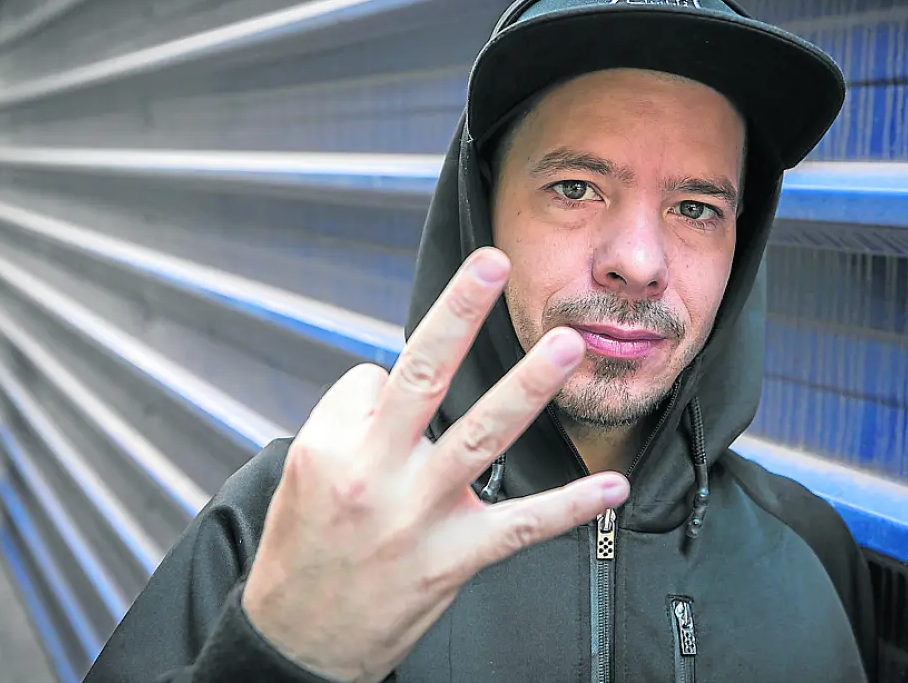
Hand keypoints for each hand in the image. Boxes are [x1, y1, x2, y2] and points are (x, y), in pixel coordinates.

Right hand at [240, 247, 629, 681]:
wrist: (299, 642)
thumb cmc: (302, 553)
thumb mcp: (299, 476)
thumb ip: (350, 424)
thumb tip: (394, 382)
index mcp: (332, 445)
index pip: (377, 376)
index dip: (388, 382)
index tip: (389, 403)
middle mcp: (376, 471)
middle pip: (423, 374)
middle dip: (460, 313)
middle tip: (492, 265)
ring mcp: (420, 515)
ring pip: (481, 434)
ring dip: (529, 387)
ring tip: (567, 347)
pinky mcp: (454, 558)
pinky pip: (520, 524)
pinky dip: (569, 506)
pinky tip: (608, 486)